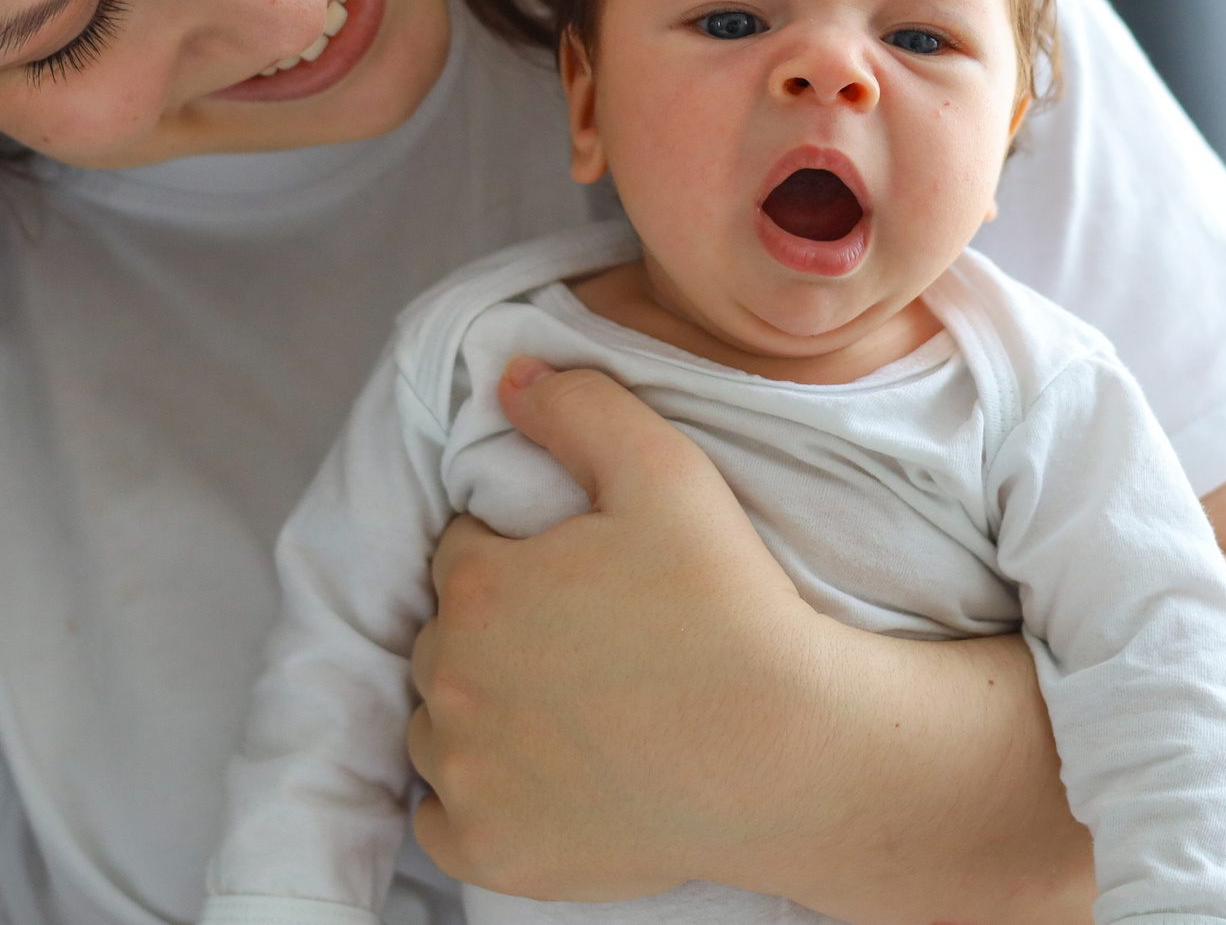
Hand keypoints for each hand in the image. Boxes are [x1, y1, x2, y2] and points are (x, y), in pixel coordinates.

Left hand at [406, 357, 825, 900]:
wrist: (788, 754)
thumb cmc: (731, 608)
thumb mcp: (668, 472)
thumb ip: (580, 406)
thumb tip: (506, 376)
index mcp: (477, 582)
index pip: (463, 552)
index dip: (522, 557)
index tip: (587, 580)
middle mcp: (449, 678)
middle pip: (444, 638)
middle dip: (495, 632)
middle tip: (587, 645)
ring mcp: (465, 774)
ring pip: (438, 724)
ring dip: (480, 711)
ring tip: (572, 709)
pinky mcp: (489, 850)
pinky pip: (442, 816)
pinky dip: (478, 798)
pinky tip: (544, 776)